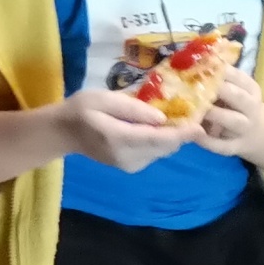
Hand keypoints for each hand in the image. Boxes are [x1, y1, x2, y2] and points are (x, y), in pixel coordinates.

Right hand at [54, 87, 192, 173]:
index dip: (181, 134)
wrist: (63, 133)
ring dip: (170, 136)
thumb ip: (131, 107)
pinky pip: (155, 153)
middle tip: (189, 113)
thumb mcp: (102, 98)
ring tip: (172, 118)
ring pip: (162, 151)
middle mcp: (127, 157)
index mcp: (118, 138)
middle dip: (180, 133)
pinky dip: (160, 141)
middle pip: (165, 146)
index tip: (200, 127)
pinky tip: (153, 128)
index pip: (156, 138)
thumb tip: (161, 117)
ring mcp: (130, 165)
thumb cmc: (81, 109)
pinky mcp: (131, 166)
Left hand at [201, 66, 263, 152]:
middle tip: (197, 85)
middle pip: (239, 97)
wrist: (256, 132)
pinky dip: (209, 141)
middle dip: (220, 90)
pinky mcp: (235, 147)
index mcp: (250, 89)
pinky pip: (223, 145)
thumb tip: (189, 58)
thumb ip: (216, 75)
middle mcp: (251, 107)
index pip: (239, 76)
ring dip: (214, 114)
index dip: (221, 71)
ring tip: (194, 109)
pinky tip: (194, 134)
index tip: (201, 65)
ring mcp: (244, 128)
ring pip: (232, 120)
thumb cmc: (234, 102)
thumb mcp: (234, 87)